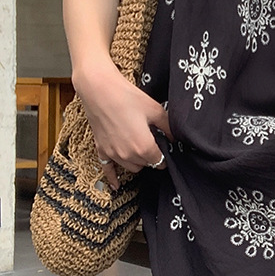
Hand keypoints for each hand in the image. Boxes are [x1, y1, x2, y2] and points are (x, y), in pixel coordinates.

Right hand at [73, 61, 171, 189]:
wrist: (99, 89)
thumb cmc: (127, 97)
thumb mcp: (155, 110)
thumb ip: (168, 127)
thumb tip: (175, 138)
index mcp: (143, 147)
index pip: (160, 161)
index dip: (165, 155)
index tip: (165, 148)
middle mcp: (128, 155)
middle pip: (146, 165)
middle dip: (151, 157)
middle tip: (153, 143)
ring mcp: (113, 154)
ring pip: (131, 167)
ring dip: (138, 162)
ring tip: (140, 148)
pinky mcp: (101, 149)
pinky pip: (108, 169)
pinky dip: (113, 178)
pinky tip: (116, 186)